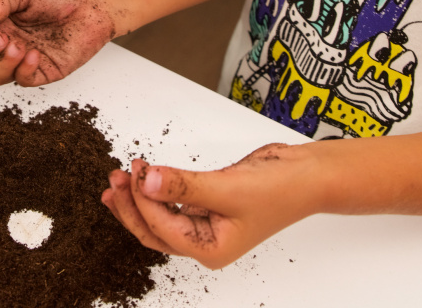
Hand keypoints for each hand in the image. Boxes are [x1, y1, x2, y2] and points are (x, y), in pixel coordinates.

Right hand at [0, 0, 120, 86]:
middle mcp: (10, 44)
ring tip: (18, 46)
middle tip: (1, 38)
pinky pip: (24, 81)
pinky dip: (24, 70)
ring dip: (2, 63)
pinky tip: (34, 54)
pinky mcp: (44, 71)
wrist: (93, 6)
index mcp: (2, 25)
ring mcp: (26, 60)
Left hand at [101, 143, 315, 268]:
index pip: (163, 227)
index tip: (131, 171)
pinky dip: (160, 188)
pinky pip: (176, 200)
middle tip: (114, 179)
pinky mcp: (211, 202)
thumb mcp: (226, 188)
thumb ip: (183, 184)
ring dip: (141, 197)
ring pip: (162, 216)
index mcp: (210, 249)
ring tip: (121, 177)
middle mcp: (206, 241)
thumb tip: (146, 179)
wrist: (308, 174)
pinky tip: (147, 177)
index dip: (143, 199)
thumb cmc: (279, 189)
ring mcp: (208, 222)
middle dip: (131, 205)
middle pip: (154, 230)